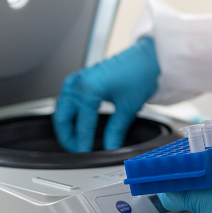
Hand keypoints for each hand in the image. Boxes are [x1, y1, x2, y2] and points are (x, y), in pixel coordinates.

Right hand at [53, 37, 159, 151]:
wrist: (149, 57)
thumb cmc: (141, 73)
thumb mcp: (128, 107)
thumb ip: (116, 130)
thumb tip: (110, 147)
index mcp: (87, 90)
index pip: (81, 125)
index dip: (83, 143)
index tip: (86, 155)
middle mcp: (78, 83)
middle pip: (62, 117)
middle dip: (67, 136)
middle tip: (77, 150)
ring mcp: (78, 78)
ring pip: (62, 107)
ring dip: (66, 124)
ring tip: (76, 139)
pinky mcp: (82, 77)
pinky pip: (67, 97)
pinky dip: (69, 111)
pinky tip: (78, 120)